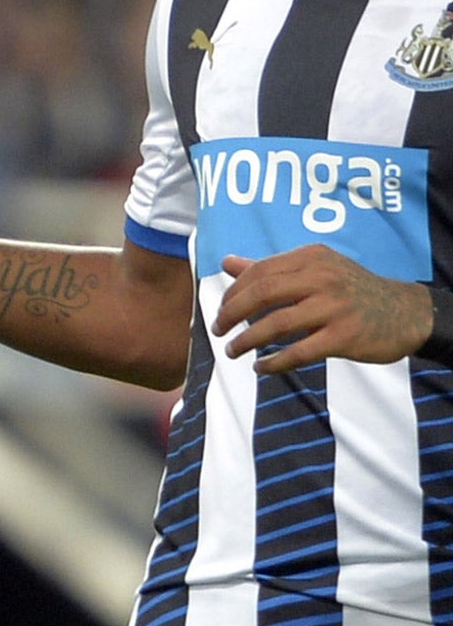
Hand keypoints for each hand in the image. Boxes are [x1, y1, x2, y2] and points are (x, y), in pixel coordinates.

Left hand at [212, 246, 430, 373]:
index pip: (259, 272)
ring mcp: (334, 308)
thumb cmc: (351, 290)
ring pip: (276, 324)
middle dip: (232, 313)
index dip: (233, 292)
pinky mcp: (344, 336)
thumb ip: (271, 268)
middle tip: (218, 329)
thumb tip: (226, 261)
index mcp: (311, 258)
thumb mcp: (316, 269)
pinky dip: (274, 362)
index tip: (221, 309)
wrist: (406, 313)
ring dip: (247, 340)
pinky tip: (261, 367)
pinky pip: (299, 352)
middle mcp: (322, 278)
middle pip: (262, 294)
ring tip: (232, 351)